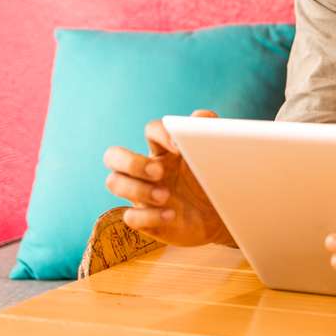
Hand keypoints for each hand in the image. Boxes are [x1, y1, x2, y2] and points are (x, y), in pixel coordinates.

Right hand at [102, 110, 234, 247]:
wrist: (222, 216)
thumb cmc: (212, 182)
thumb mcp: (214, 158)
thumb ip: (209, 132)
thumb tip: (200, 116)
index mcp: (164, 149)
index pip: (150, 130)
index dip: (160, 134)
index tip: (179, 147)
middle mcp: (146, 169)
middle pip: (113, 155)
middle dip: (132, 162)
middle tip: (159, 172)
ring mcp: (141, 193)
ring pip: (114, 183)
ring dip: (138, 189)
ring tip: (165, 196)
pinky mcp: (144, 219)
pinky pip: (130, 216)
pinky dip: (148, 216)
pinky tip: (170, 215)